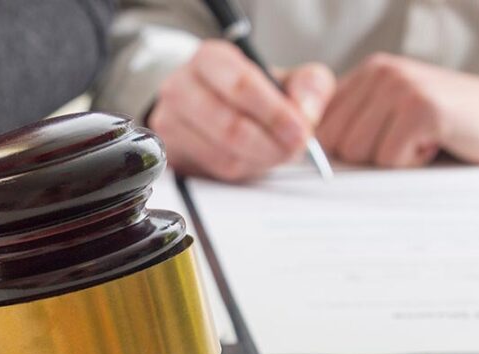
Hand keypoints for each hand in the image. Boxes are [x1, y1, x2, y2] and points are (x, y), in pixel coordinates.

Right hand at [148, 40, 334, 181]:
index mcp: (210, 59)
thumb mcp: (288, 80)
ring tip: (277, 152)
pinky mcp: (171, 153)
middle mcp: (181, 87)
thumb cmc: (253, 93)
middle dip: (270, 143)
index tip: (300, 130)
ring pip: (223, 154)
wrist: (216, 107)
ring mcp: (170, 123)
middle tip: (294, 149)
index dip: (274, 112)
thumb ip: (308, 87)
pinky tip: (255, 159)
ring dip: (259, 159)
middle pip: (229, 126)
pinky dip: (242, 170)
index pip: (241, 86)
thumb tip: (305, 113)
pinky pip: (213, 171)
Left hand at [316, 53, 478, 167]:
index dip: (341, 151)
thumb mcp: (394, 117)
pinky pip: (391, 159)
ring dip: (395, 161)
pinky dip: (415, 164)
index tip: (377, 147)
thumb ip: (356, 124)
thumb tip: (307, 156)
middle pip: (337, 144)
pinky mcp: (422, 109)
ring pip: (362, 154)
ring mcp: (402, 87)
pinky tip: (437, 143)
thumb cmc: (450, 127)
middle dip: (371, 157)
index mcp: (368, 73)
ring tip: (424, 140)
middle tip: (409, 141)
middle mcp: (381, 72)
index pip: (320, 127)